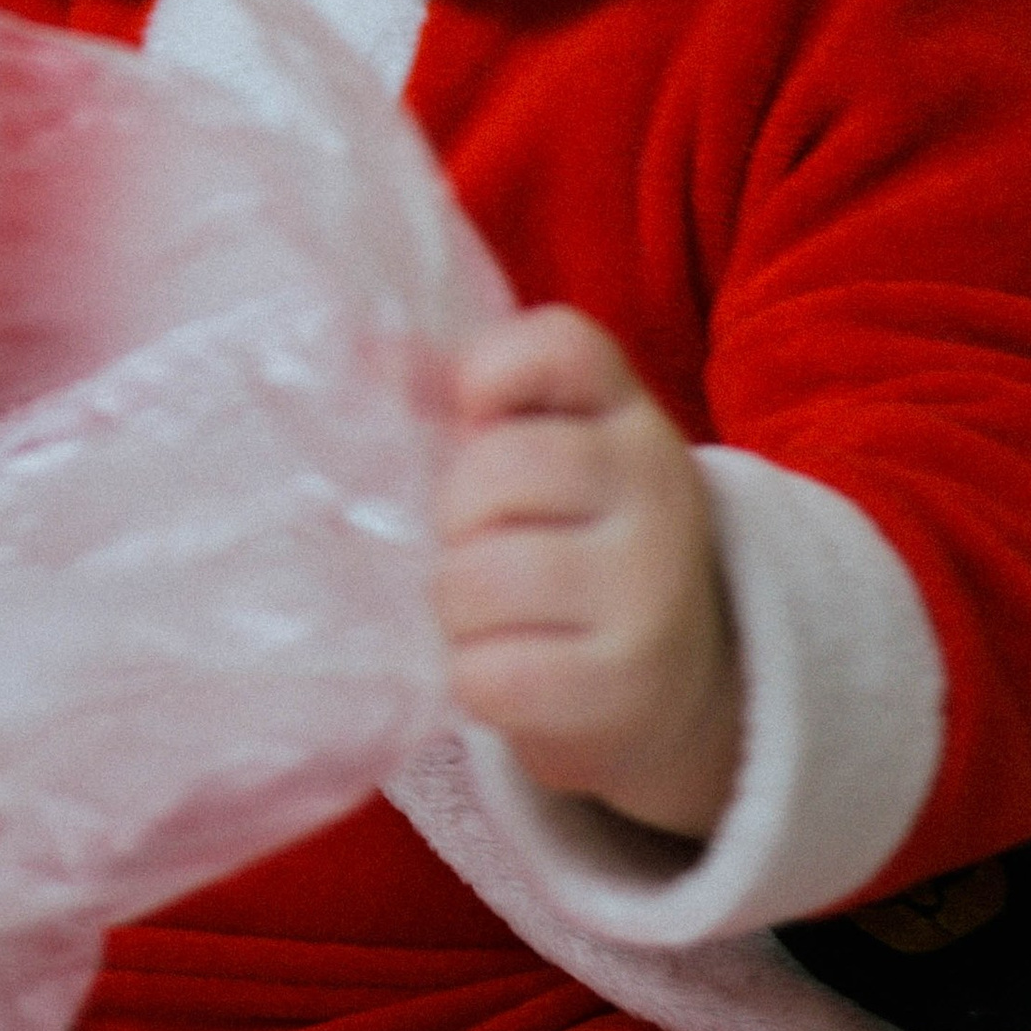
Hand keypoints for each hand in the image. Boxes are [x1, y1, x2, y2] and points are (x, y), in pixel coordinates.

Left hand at [431, 308, 740, 843]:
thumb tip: (362, 351)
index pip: (559, 344)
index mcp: (631, 419)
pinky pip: (487, 674)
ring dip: (455, 609)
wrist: (668, 686)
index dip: (488, 372)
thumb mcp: (547, 460)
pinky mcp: (625, 683)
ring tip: (490, 617)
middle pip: (490, 474)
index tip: (475, 423)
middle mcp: (658, 491)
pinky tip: (509, 670)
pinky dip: (474, 678)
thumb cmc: (571, 553)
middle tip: (482, 549)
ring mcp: (649, 589)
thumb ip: (469, 403)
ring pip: (475, 581)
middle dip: (454, 522)